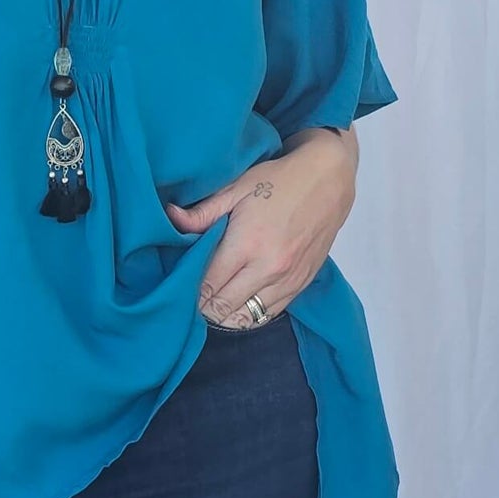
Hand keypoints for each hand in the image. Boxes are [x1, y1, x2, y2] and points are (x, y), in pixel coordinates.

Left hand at [165, 131, 357, 328]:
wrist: (328, 179)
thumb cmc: (279, 179)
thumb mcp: (236, 187)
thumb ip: (202, 212)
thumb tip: (169, 218)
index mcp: (247, 244)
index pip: (207, 285)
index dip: (188, 290)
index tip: (179, 285)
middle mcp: (269, 268)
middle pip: (223, 307)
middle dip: (203, 306)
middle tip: (190, 296)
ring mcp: (288, 279)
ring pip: (247, 317)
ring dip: (226, 314)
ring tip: (213, 302)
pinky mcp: (302, 283)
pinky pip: (270, 314)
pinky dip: (251, 314)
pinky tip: (238, 304)